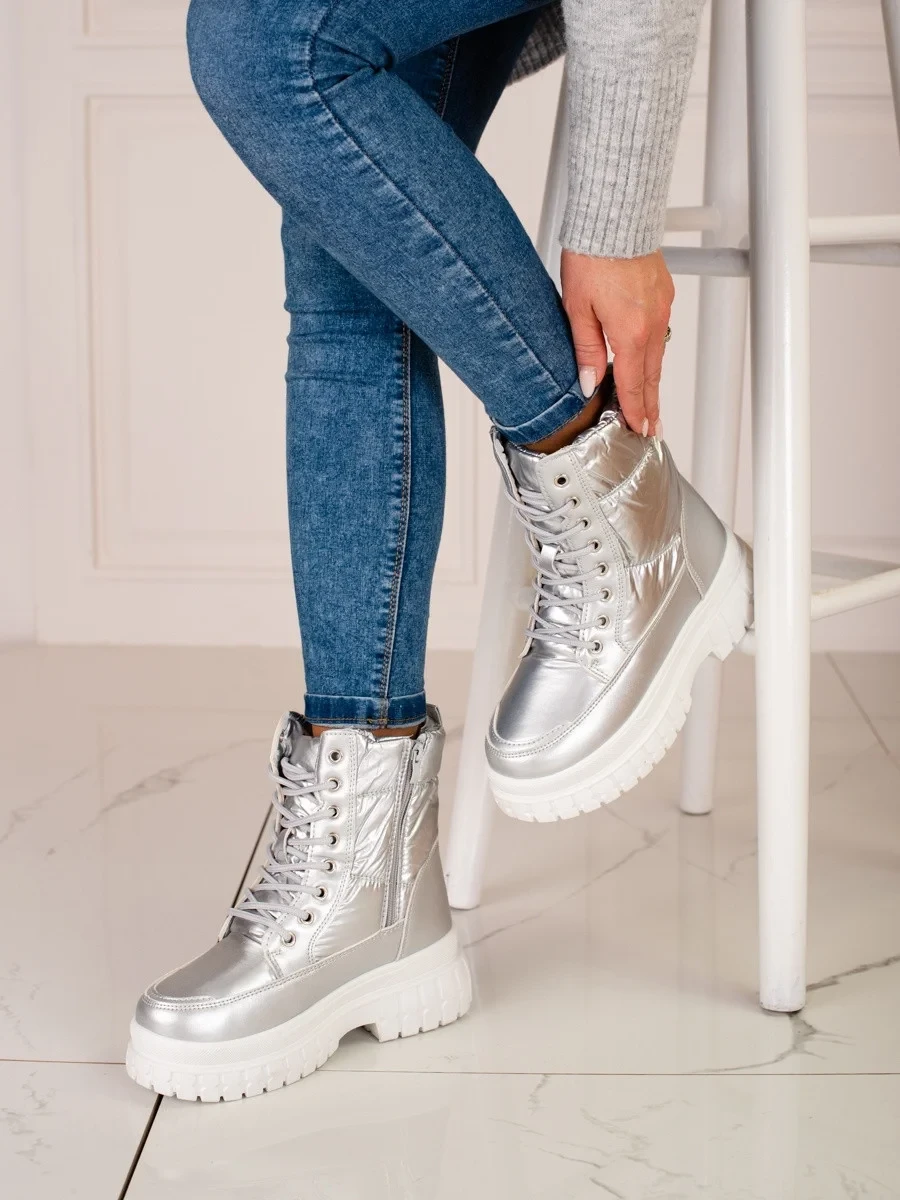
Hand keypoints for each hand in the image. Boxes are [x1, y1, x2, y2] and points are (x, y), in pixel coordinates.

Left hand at [560, 249, 673, 436]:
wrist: (615, 215)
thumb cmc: (594, 255)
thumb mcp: (577, 308)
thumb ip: (585, 349)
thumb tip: (590, 382)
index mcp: (631, 331)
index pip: (633, 383)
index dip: (635, 410)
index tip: (639, 429)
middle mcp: (652, 322)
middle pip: (651, 375)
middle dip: (650, 404)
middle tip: (652, 428)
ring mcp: (661, 307)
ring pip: (657, 354)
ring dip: (652, 380)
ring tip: (648, 402)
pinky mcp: (663, 293)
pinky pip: (660, 332)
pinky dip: (653, 352)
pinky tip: (646, 359)